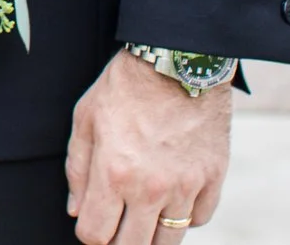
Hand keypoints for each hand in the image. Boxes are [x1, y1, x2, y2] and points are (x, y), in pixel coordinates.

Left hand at [65, 48, 230, 242]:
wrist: (177, 62)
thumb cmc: (125, 87)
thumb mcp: (85, 119)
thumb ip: (77, 170)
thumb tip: (76, 211)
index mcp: (113, 173)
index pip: (95, 235)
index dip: (89, 233)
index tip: (92, 221)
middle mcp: (151, 187)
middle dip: (119, 240)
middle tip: (117, 223)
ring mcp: (186, 186)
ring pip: (169, 241)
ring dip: (152, 234)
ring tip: (143, 214)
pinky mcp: (213, 179)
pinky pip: (199, 219)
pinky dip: (186, 215)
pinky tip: (173, 195)